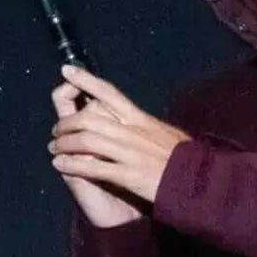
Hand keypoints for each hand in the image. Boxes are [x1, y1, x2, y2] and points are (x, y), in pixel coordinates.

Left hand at [49, 65, 190, 219]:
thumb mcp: (166, 134)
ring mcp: (129, 152)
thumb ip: (146, 126)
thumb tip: (131, 118)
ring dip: (65, 143)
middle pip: (89, 117)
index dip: (86, 79)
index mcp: (141, 119)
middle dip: (67, 122)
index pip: (109, 92)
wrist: (202, 186)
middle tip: (56, 129)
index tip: (66, 70)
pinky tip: (60, 165)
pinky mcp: (128, 175)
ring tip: (54, 148)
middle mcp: (132, 131)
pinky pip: (92, 167)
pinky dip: (72, 164)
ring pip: (86, 140)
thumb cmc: (187, 161)